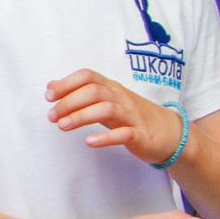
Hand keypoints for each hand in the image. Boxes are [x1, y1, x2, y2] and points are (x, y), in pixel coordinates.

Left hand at [47, 67, 181, 162]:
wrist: (170, 133)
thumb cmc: (132, 115)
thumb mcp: (106, 101)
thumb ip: (80, 93)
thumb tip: (51, 86)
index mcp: (112, 88)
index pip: (88, 76)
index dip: (67, 83)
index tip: (49, 96)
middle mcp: (121, 98)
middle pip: (94, 92)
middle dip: (69, 102)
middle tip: (52, 117)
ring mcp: (132, 116)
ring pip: (106, 109)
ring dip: (81, 116)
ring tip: (63, 126)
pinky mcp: (141, 135)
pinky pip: (124, 134)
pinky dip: (105, 138)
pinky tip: (89, 142)